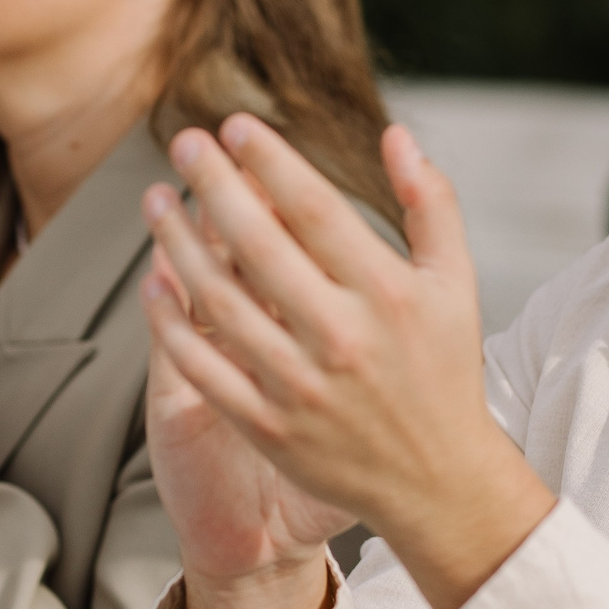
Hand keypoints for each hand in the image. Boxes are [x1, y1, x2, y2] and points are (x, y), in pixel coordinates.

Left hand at [138, 116, 554, 608]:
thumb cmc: (443, 371)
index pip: (316, 209)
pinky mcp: (268, 426)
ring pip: (219, 300)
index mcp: (387, 294)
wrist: (436, 483)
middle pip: (258, 244)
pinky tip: (153, 281)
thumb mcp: (455, 282)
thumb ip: (430, 203)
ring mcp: (299, 385)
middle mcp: (341, 337)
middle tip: (181, 141)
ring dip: (177, 243)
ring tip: (155, 201)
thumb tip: (395, 133)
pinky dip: (172, 322)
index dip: (270, 161)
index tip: (235, 125)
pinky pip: (204, 366)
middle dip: (213, 184)